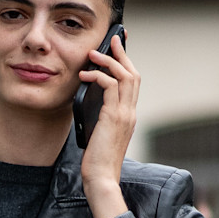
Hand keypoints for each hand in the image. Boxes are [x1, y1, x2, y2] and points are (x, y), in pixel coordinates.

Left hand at [79, 31, 138, 217]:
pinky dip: (98, 77)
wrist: (101, 179)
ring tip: (94, 54)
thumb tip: (89, 101)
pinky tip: (85, 76)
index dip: (127, 63)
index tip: (119, 48)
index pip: (133, 83)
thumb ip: (100, 117)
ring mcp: (125, 115)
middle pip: (133, 74)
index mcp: (128, 116)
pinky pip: (110, 87)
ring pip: (125, 76)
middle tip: (112, 39)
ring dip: (109, 61)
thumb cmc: (97, 161)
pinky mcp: (114, 118)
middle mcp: (130, 113)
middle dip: (122, 54)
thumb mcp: (100, 134)